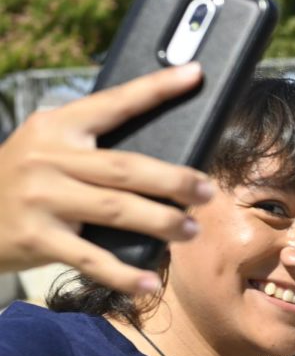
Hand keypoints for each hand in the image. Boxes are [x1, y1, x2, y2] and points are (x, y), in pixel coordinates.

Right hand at [0, 64, 214, 293]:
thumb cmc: (25, 180)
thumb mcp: (48, 148)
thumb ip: (93, 147)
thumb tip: (167, 161)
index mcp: (56, 126)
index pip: (115, 103)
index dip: (156, 88)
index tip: (194, 74)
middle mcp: (47, 158)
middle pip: (126, 168)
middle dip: (174, 180)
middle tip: (206, 191)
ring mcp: (41, 198)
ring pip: (118, 210)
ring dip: (162, 222)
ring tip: (191, 230)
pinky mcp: (37, 237)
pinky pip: (92, 259)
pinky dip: (125, 273)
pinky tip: (149, 281)